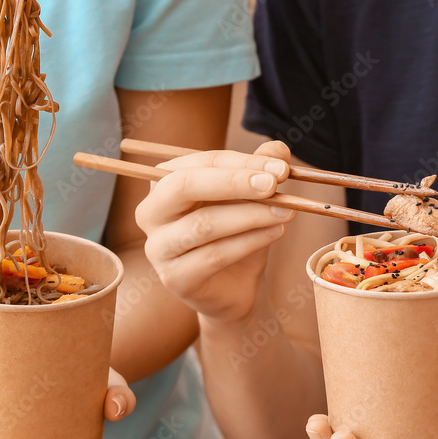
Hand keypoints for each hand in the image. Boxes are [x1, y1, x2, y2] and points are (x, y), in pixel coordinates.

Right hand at [134, 141, 293, 322]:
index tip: (281, 169)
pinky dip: (249, 242)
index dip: (242, 163)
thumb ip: (262, 171)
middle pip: (184, 186)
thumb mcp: (252, 199)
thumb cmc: (237, 235)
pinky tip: (275, 232)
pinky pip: (213, 255)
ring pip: (204, 224)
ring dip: (250, 215)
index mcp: (164, 182)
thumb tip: (278, 151)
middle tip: (273, 185)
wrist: (235, 288)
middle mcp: (151, 212)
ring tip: (286, 212)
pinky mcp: (175, 278)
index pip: (201, 162)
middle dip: (233, 182)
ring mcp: (158, 247)